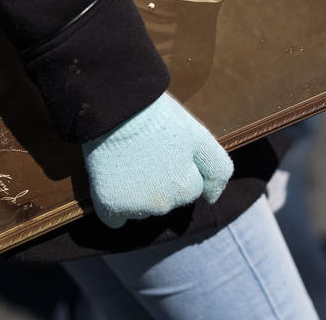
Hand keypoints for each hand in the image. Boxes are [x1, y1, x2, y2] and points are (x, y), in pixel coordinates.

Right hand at [82, 93, 232, 227]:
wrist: (117, 106)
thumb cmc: (160, 118)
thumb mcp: (199, 137)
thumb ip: (217, 169)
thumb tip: (212, 199)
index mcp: (186, 189)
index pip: (191, 189)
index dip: (181, 168)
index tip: (168, 150)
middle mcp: (162, 205)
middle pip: (166, 202)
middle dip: (161, 183)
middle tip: (147, 153)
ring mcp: (133, 207)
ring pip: (141, 210)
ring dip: (138, 194)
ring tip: (130, 161)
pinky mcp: (107, 205)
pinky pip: (115, 220)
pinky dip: (114, 206)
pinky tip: (114, 180)